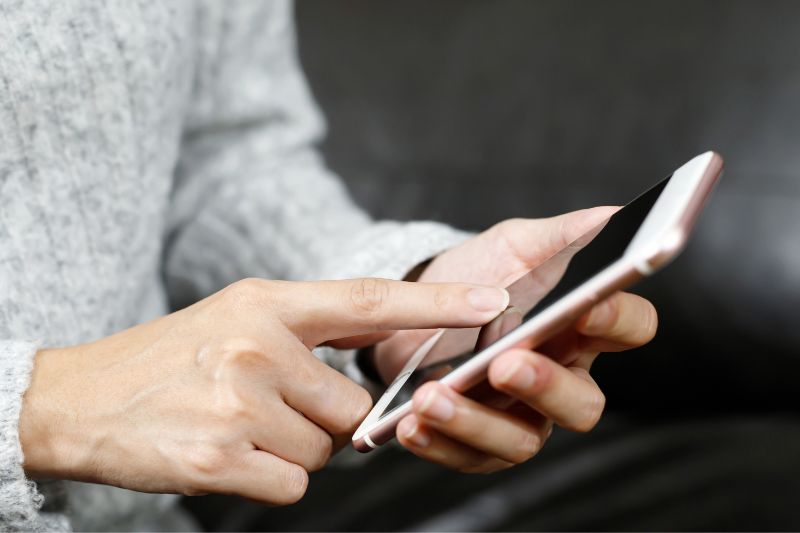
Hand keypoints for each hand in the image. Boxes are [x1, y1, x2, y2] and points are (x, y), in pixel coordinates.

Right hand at [19, 278, 508, 503]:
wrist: (80, 398)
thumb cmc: (172, 358)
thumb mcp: (239, 317)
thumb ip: (310, 335)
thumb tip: (375, 368)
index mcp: (267, 303)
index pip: (367, 298)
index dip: (436, 301)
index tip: (494, 300)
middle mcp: (257, 345)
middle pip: (352, 407)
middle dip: (327, 419)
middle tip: (270, 406)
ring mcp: (238, 401)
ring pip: (324, 450)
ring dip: (292, 448)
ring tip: (239, 425)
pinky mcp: (219, 457)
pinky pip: (292, 483)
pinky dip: (269, 477)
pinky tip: (227, 453)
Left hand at [383, 208, 657, 471]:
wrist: (415, 304)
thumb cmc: (476, 274)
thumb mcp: (513, 245)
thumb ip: (561, 234)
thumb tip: (612, 215)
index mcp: (579, 327)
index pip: (629, 327)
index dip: (618, 321)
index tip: (587, 307)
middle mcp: (560, 378)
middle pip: (583, 404)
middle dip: (546, 387)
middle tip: (505, 364)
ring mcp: (521, 417)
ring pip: (524, 441)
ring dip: (476, 423)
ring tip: (431, 397)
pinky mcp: (477, 442)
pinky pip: (468, 457)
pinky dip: (438, 444)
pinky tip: (408, 424)